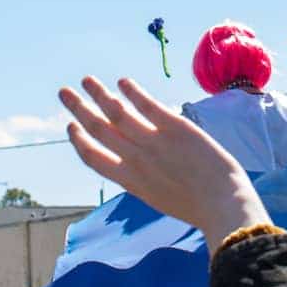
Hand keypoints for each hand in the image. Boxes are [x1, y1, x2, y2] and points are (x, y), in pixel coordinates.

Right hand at [59, 76, 269, 249]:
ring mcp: (153, 142)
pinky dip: (132, 91)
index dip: (79, 140)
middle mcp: (135, 159)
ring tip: (87, 80)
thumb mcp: (160, 198)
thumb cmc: (198, 207)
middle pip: (98, 129)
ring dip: (98, 94)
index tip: (71, 125)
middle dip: (78, 109)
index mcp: (129, 180)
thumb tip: (138, 165)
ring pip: (116, 112)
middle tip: (64, 92)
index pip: (93, 157)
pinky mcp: (175, 127)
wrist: (223, 206)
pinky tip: (123, 81)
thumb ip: (145, 179)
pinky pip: (147, 104)